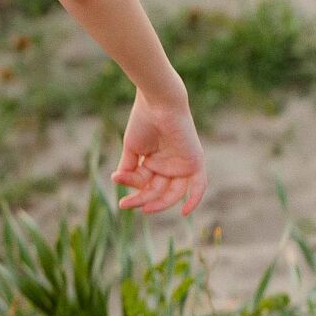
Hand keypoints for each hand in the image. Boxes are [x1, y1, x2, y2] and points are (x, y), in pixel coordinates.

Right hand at [112, 92, 207, 217]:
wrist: (158, 104)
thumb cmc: (144, 121)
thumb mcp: (133, 149)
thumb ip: (130, 169)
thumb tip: (119, 183)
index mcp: (155, 161)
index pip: (144, 182)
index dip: (131, 185)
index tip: (116, 180)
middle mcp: (169, 165)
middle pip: (157, 191)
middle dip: (142, 198)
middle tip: (125, 205)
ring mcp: (182, 165)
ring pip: (172, 193)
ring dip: (158, 202)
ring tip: (144, 207)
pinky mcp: (195, 163)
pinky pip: (198, 187)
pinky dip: (193, 200)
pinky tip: (184, 212)